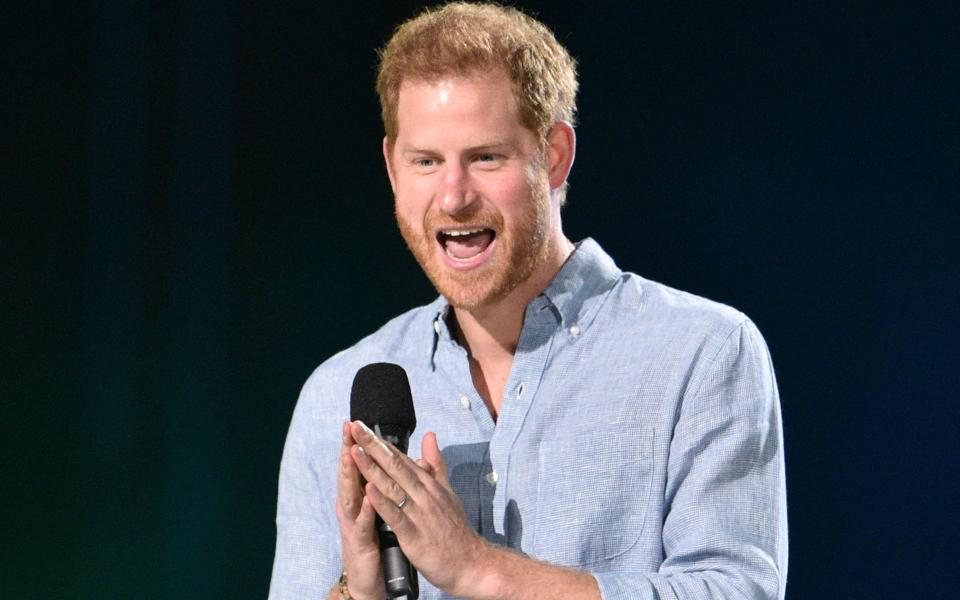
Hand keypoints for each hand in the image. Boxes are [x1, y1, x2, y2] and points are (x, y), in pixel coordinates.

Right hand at [335, 421, 383, 599]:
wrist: (371, 578)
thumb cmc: (374, 541)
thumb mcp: (379, 510)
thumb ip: (381, 486)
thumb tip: (386, 463)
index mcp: (359, 497)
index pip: (358, 465)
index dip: (358, 444)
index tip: (358, 421)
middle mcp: (352, 507)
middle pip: (349, 473)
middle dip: (348, 449)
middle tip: (348, 427)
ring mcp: (353, 524)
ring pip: (350, 494)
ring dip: (350, 474)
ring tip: (351, 453)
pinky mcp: (360, 542)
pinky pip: (362, 524)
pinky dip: (365, 509)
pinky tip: (368, 497)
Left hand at [349, 421, 489, 596]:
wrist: (471, 562)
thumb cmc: (456, 529)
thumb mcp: (447, 490)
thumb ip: (436, 463)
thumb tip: (429, 435)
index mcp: (428, 483)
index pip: (401, 457)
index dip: (380, 441)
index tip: (362, 426)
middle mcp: (423, 493)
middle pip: (394, 465)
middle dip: (373, 446)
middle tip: (355, 427)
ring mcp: (419, 513)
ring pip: (392, 486)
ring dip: (372, 468)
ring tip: (355, 451)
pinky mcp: (414, 535)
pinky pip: (396, 516)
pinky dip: (382, 502)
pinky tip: (369, 490)